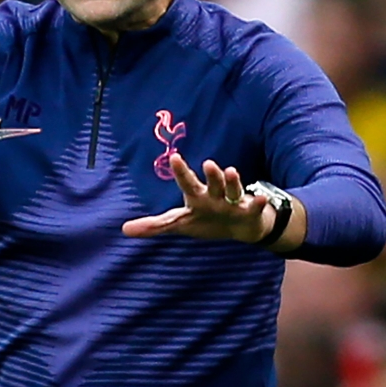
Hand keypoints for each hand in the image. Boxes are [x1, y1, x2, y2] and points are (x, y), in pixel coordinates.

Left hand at [122, 154, 270, 243]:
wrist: (240, 227)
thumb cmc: (207, 219)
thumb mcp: (180, 224)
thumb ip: (154, 226)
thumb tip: (125, 229)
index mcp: (197, 197)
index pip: (187, 182)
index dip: (181, 171)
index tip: (174, 157)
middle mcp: (215, 195)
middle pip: (212, 183)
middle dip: (211, 174)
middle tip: (208, 163)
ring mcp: (233, 202)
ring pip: (233, 190)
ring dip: (233, 181)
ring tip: (231, 171)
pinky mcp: (250, 212)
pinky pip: (254, 207)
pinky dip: (258, 203)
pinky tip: (260, 199)